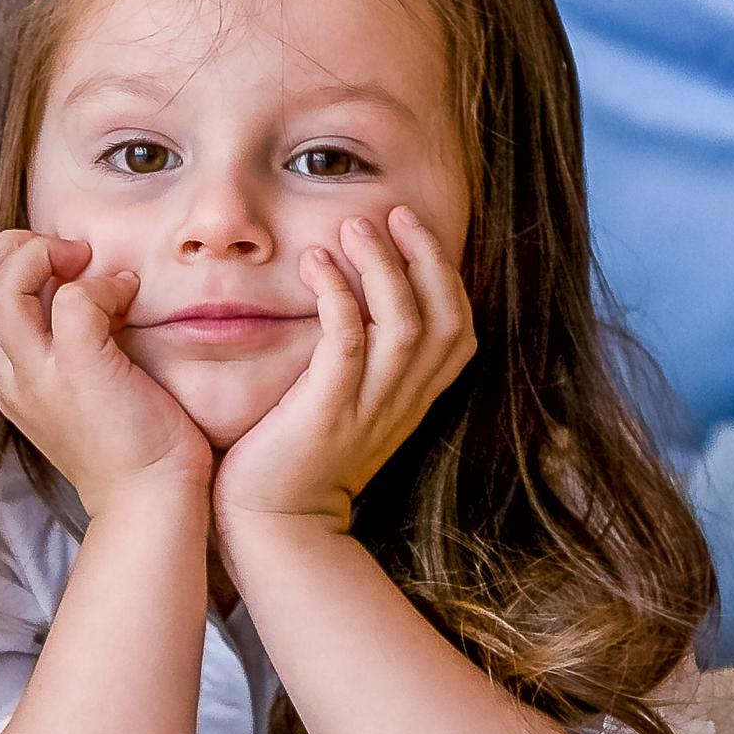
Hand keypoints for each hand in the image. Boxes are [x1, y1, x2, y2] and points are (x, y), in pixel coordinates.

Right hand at [0, 230, 209, 514]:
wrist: (152, 503)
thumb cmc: (135, 449)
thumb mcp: (83, 397)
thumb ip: (67, 353)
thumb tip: (86, 291)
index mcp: (8, 384)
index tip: (54, 267)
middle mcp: (12, 380)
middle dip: (9, 248)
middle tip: (65, 251)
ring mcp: (40, 378)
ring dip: (39, 254)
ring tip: (84, 260)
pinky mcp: (80, 373)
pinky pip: (72, 301)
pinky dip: (101, 284)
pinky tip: (129, 295)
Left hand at [213, 208, 474, 535]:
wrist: (274, 521)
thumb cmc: (298, 457)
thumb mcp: (350, 407)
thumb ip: (364, 363)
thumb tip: (356, 304)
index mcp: (413, 399)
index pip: (460, 330)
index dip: (446, 275)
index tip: (415, 229)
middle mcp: (402, 401)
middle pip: (447, 319)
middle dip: (427, 258)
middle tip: (395, 211)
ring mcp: (369, 408)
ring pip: (406, 325)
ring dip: (383, 267)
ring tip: (354, 226)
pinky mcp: (328, 412)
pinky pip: (347, 343)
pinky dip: (337, 295)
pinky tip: (315, 262)